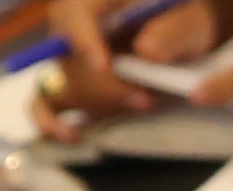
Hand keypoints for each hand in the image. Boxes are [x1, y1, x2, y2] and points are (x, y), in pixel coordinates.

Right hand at [38, 0, 232, 126]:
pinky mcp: (67, 82)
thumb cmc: (183, 17)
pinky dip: (51, 120)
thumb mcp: (189, 19)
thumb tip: (146, 51)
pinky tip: (72, 134)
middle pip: (66, 55)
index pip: (77, 13)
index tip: (104, 68)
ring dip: (99, 102)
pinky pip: (42, 101)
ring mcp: (66, 53)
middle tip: (145, 99)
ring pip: (61, 83)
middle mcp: (72, 21)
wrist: (181, 31)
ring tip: (142, 103)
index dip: (85, 41)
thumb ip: (172, 31)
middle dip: (105, 84)